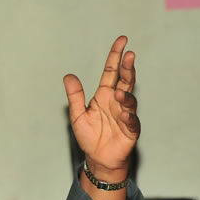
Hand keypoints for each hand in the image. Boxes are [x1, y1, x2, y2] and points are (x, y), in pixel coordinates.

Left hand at [63, 35, 139, 180]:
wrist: (99, 158)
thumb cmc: (90, 136)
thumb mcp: (77, 114)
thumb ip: (75, 96)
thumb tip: (68, 76)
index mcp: (104, 95)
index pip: (111, 72)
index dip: (116, 56)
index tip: (122, 41)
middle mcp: (116, 101)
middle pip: (124, 80)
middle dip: (128, 68)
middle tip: (130, 55)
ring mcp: (125, 114)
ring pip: (129, 99)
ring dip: (126, 94)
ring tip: (119, 91)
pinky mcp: (130, 130)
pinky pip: (131, 121)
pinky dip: (128, 116)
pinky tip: (123, 113)